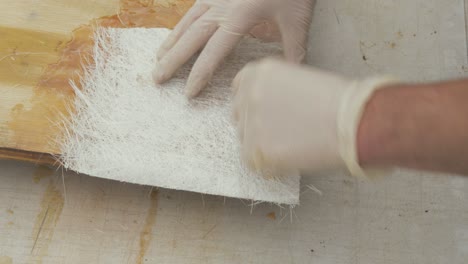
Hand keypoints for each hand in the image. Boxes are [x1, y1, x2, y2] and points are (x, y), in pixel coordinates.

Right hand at [153, 0, 314, 97]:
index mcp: (240, 16)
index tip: (188, 92)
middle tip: (156, 78)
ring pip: (187, 21)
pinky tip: (176, 34)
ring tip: (157, 59)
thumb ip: (294, 50)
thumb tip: (291, 76)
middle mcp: (222, 6)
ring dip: (171, 41)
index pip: (214, 52)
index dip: (199, 74)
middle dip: (172, 59)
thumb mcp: (298, 20)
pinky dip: (181, 24)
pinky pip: (193, 9)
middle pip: (191, 37)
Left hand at [232, 58, 392, 176]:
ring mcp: (251, 122)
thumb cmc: (338, 101)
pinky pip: (254, 163)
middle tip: (280, 134)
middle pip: (239, 116)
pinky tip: (291, 159)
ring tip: (293, 146)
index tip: (263, 114)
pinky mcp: (258, 149)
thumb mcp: (300, 80)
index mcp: (259, 72)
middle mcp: (249, 94)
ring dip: (263, 146)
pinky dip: (269, 166)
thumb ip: (275, 92)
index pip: (239, 89)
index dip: (252, 104)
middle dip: (255, 126)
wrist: (355, 120)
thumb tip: (267, 112)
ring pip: (245, 141)